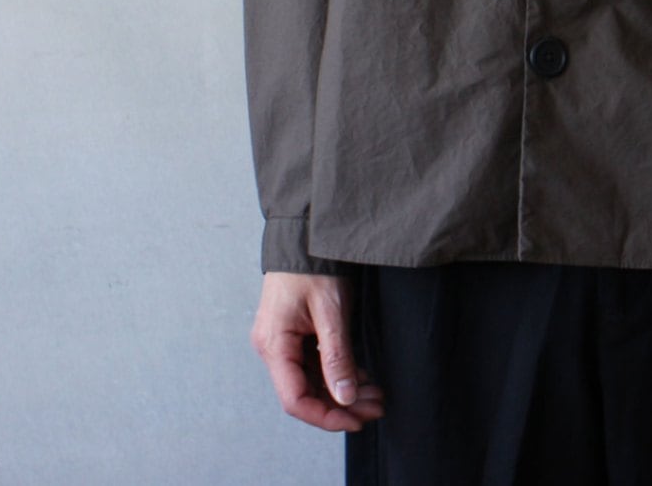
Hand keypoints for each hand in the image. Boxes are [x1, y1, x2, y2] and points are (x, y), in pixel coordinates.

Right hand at [251, 272, 386, 432]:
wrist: (306, 231)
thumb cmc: (314, 265)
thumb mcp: (331, 310)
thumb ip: (337, 355)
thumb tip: (346, 397)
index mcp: (274, 345)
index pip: (295, 399)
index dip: (326, 416)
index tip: (358, 420)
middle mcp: (274, 348)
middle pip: (305, 393)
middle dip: (342, 405)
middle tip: (377, 407)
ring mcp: (284, 341)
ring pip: (312, 381)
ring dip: (343, 391)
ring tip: (376, 395)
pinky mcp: (296, 334)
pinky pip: (314, 365)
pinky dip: (338, 374)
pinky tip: (362, 378)